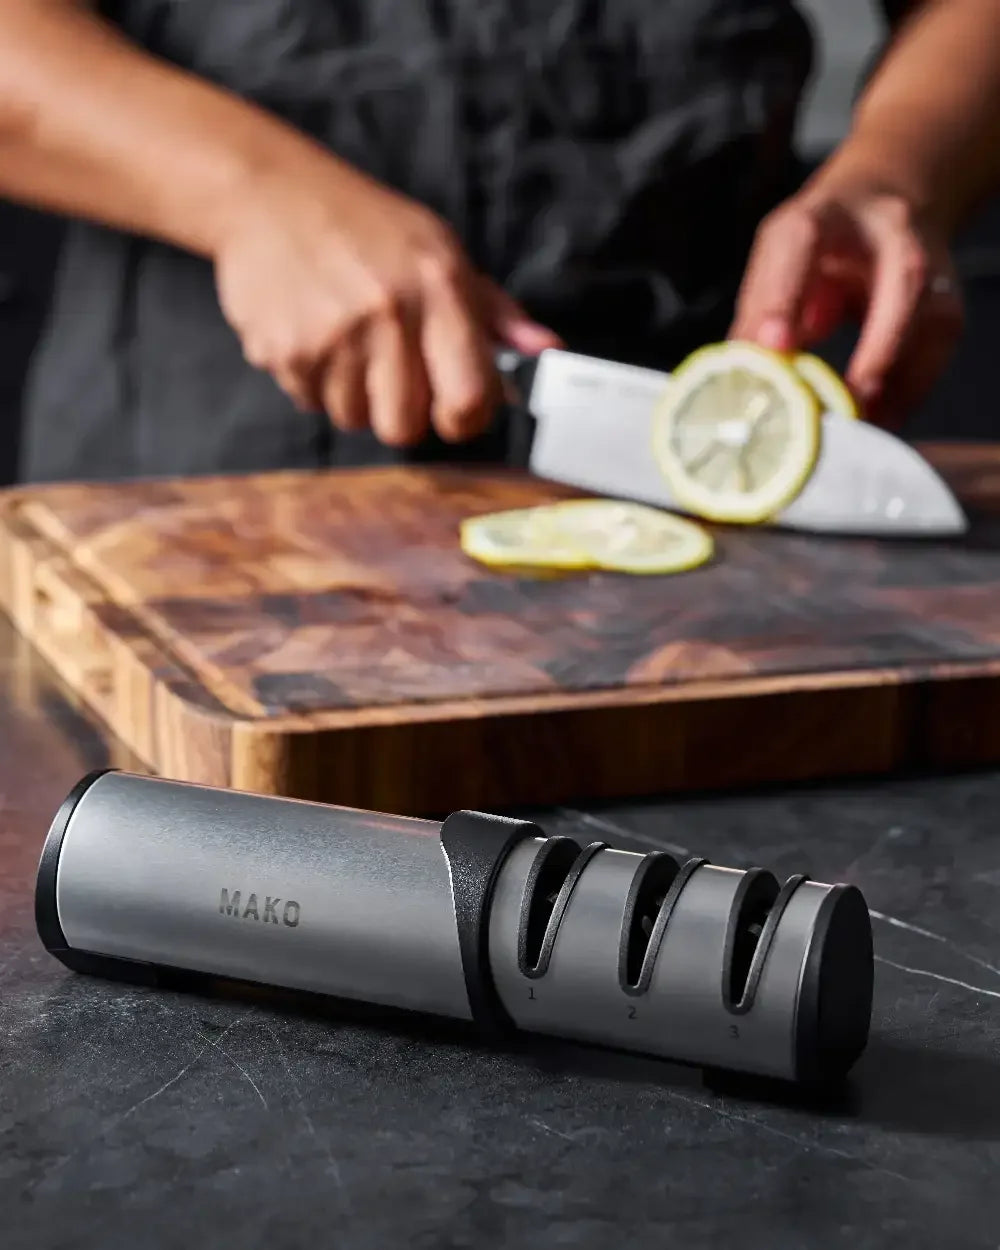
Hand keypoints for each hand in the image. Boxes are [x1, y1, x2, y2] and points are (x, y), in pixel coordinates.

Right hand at [214, 155, 560, 446]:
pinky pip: (312, 403)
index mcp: (438, 287)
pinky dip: (316, 382)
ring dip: (356, 396)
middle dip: (404, 412)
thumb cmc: (365, 225)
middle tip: (393, 371)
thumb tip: (545, 350)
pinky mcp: (283, 351)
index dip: (464, 417)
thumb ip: (493, 311)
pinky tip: (315, 335)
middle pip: (406, 427)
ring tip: (349, 343)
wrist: (265, 194)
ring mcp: (331, 335)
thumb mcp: (439, 250)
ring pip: (356, 420)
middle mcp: (388, 313)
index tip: (454, 406)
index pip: (469, 399)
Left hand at [729, 162, 964, 426]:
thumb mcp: (779, 262)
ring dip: (893, 389)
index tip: (772, 348)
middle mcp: (891, 232)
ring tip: (853, 428)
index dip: (784, 298)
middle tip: (844, 407)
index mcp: (825, 215)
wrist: (884, 204)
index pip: (800, 244)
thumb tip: (738, 374)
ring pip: (930, 327)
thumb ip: (759, 311)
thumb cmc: (820, 243)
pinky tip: (873, 421)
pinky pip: (934, 358)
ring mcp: (931, 268)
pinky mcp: (948, 307)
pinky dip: (904, 398)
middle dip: (877, 351)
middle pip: (902, 283)